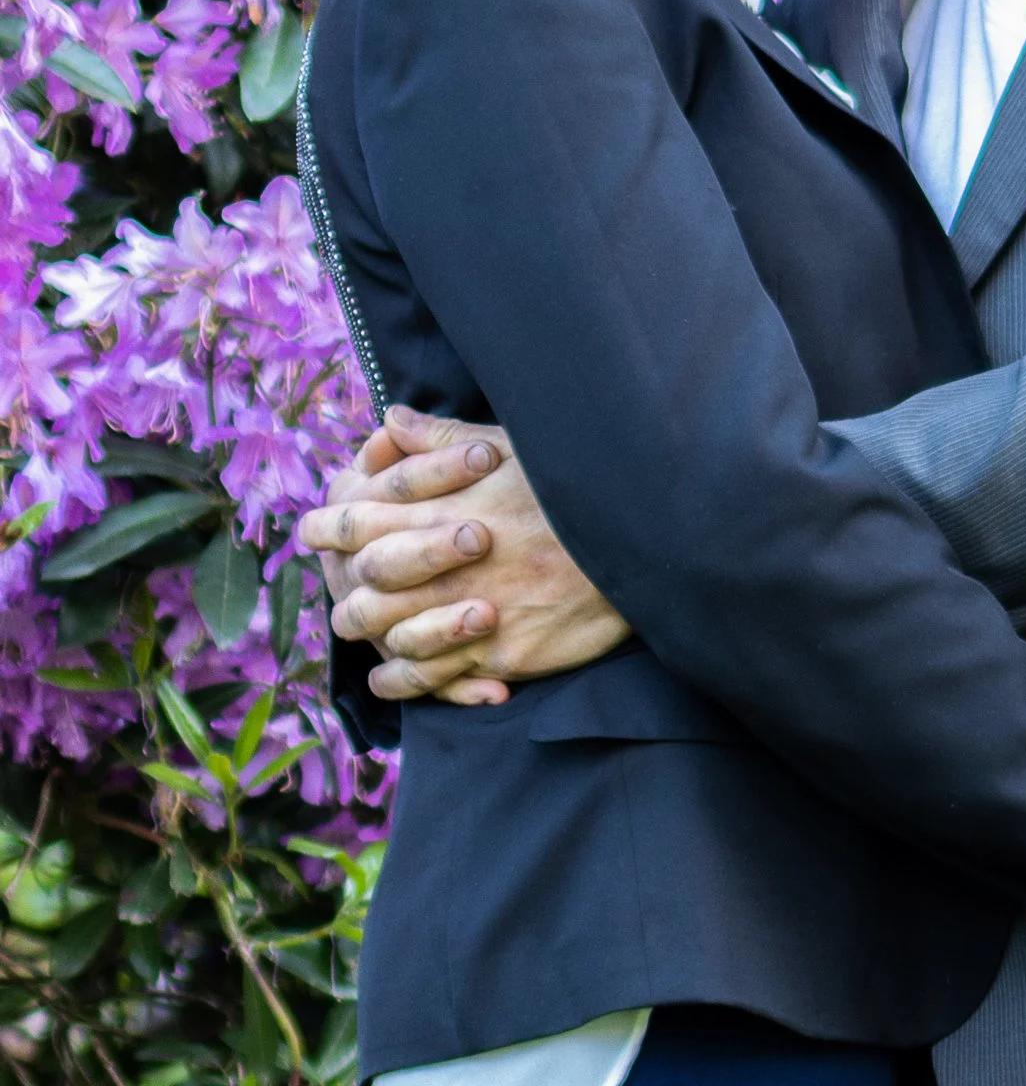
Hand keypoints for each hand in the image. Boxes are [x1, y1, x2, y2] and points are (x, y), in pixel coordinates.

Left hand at [297, 408, 631, 705]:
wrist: (642, 547)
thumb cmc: (576, 493)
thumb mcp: (516, 450)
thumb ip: (444, 440)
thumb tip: (391, 420)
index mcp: (449, 508)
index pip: (364, 517)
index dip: (330, 524)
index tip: (312, 527)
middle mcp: (452, 564)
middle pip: (366, 582)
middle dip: (341, 580)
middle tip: (332, 578)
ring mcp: (472, 614)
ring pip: (390, 633)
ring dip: (367, 630)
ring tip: (356, 624)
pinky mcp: (498, 654)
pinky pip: (431, 676)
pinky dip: (401, 678)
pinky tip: (390, 674)